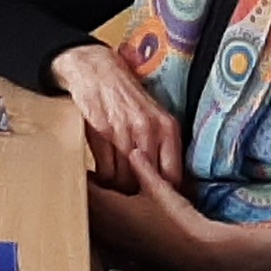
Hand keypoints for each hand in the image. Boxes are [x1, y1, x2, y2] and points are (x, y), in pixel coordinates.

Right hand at [52, 43, 181, 188]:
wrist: (97, 72)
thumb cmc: (127, 99)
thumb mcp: (155, 118)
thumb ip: (163, 147)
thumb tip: (167, 184)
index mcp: (168, 128)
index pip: (173, 176)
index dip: (163, 192)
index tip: (156, 198)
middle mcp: (149, 130)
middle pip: (147, 182)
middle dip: (139, 192)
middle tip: (132, 194)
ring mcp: (124, 131)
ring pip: (125, 180)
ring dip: (119, 187)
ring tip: (115, 184)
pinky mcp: (101, 132)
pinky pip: (106, 171)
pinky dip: (103, 178)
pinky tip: (101, 173)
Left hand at [87, 143, 226, 270]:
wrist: (195, 254)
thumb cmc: (178, 222)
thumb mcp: (159, 188)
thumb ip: (142, 167)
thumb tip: (134, 151)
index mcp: (109, 210)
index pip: (83, 188)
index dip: (80, 173)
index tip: (81, 160)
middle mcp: (105, 228)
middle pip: (83, 204)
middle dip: (85, 188)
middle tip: (88, 171)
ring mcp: (112, 241)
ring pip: (91, 218)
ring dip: (93, 204)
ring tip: (100, 188)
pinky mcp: (121, 248)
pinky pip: (101, 229)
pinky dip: (103, 217)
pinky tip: (115, 208)